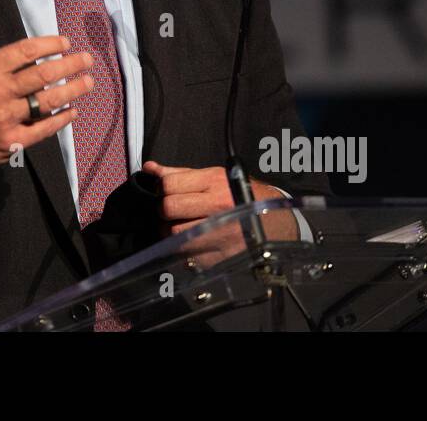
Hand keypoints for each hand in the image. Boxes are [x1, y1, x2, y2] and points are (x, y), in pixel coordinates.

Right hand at [0, 0, 93, 203]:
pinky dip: (60, 120)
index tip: (65, 43)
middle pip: (42, 74)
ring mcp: (5, 120)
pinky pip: (42, 130)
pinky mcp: (10, 143)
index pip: (24, 52)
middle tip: (86, 59)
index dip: (49, 45)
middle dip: (69, 65)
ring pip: (47, 101)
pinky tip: (73, 112)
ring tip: (88, 82)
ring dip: (72, 90)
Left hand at [143, 161, 299, 242]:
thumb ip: (180, 173)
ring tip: (180, 228)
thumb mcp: (215, 177)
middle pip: (168, 209)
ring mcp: (219, 233)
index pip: (168, 184)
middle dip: (164, 212)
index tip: (167, 194)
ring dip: (170, 233)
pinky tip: (195, 243)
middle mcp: (217, 207)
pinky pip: (186, 256)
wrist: (277, 223)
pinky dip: (184, 251)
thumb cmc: (242, 196)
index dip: (162, 189)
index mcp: (214, 182)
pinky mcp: (220, 257)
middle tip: (171, 213)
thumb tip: (150, 168)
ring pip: (173, 235)